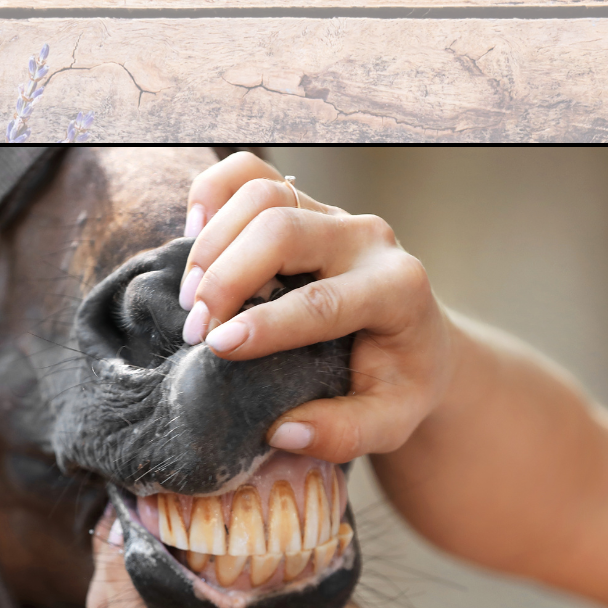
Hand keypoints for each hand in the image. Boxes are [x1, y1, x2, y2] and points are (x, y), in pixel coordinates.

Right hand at [179, 151, 459, 462]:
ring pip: (262, 193)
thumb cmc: (399, 384)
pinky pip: (250, 173)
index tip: (218, 348)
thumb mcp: (390, 422)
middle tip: (196, 331)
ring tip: (191, 299)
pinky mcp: (304, 203)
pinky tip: (192, 237)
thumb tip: (282, 432)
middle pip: (284, 227)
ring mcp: (334, 214)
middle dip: (228, 277)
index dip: (266, 323)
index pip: (323, 299)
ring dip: (213, 243)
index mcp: (398, 290)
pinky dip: (212, 194)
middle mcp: (368, 239)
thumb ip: (344, 434)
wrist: (416, 342)